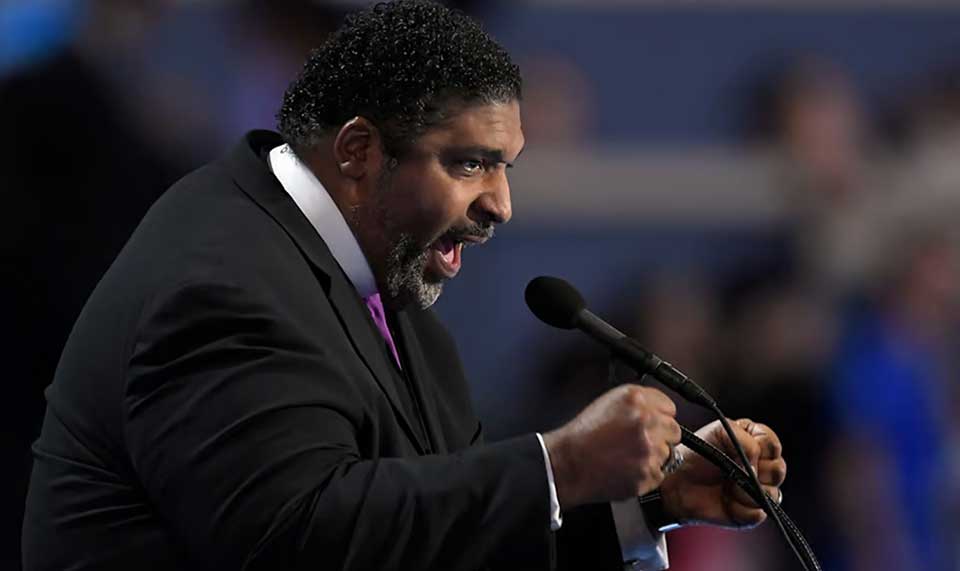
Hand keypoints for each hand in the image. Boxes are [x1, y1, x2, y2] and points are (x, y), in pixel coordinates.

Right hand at [543, 384, 681, 508]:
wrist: (569, 463)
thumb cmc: (583, 435)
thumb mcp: (608, 402)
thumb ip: (638, 403)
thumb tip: (660, 410)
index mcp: (636, 400)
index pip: (669, 407)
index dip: (659, 417)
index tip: (651, 424)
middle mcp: (646, 421)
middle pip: (674, 430)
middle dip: (661, 436)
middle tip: (639, 443)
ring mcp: (650, 449)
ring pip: (668, 454)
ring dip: (653, 456)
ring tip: (628, 457)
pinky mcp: (649, 473)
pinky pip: (660, 474)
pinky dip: (646, 474)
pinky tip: (627, 469)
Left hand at [659, 418, 786, 528]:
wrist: (676, 481)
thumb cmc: (695, 454)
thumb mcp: (718, 432)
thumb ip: (744, 440)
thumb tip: (756, 463)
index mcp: (755, 442)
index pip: (773, 445)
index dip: (762, 449)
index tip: (745, 451)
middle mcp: (760, 466)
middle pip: (778, 470)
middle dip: (756, 471)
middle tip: (734, 470)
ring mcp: (757, 491)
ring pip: (772, 493)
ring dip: (745, 490)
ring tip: (726, 486)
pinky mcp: (750, 512)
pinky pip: (758, 513)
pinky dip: (740, 508)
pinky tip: (726, 501)